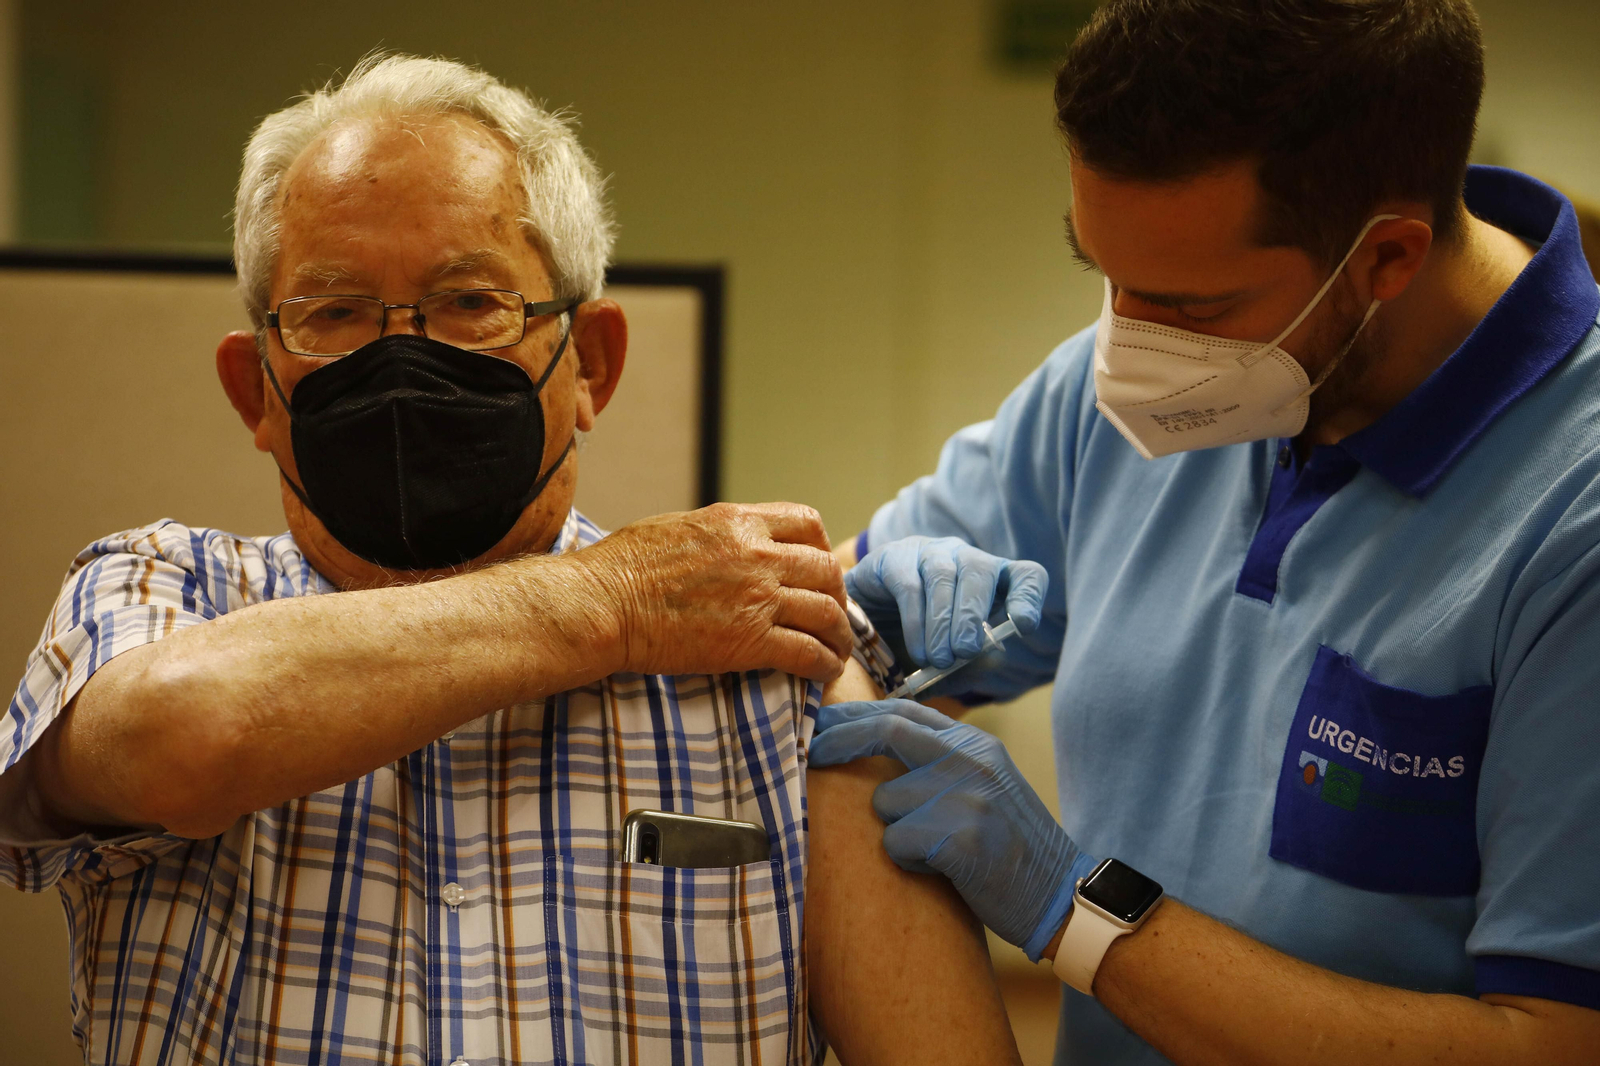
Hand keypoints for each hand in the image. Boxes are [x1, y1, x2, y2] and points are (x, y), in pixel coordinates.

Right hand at [571, 502, 850, 681]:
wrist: (604, 604)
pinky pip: (807, 652)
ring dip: (840, 635)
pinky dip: (824, 664)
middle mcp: (758, 555)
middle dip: (837, 595)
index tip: (819, 569)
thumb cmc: (623, 567)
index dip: (820, 549)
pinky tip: (824, 672)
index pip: (806, 523)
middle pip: (825, 570)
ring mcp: (758, 598)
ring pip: (827, 613)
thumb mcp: (679, 527)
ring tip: (839, 651)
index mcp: (738, 522)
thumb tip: (728, 544)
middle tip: (834, 615)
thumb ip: (717, 534)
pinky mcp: (750, 641)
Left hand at [808, 699, 1096, 959]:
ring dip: (896, 831)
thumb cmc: (1009, 846)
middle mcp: (972, 758)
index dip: (856, 715)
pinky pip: (897, 842)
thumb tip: (873, 738)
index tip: (822, 724)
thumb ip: (938, 758)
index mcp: (975, 743)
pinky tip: (944, 869)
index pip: (904, 710)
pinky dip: (908, 860)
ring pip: (887, 802)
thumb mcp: (982, 783)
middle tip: (810, 753)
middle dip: (840, 740)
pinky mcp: (960, 836)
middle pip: (888, 730)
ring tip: (934, 850)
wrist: (1058, 895)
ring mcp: (968, 794)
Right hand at [846, 537, 1047, 668]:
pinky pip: (908, 585)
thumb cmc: (917, 644)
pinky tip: (916, 651)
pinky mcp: (892, 557)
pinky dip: (915, 622)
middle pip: (980, 571)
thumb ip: (973, 665)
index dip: (1029, 596)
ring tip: (938, 660)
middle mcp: (962, 558)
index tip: (1024, 625)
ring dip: (942, 622)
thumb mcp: (950, 661)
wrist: (862, 630)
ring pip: (943, 577)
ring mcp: (927, 553)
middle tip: (964, 651)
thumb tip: (993, 657)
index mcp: (991, 581)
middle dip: (973, 615)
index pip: (1025, 575)